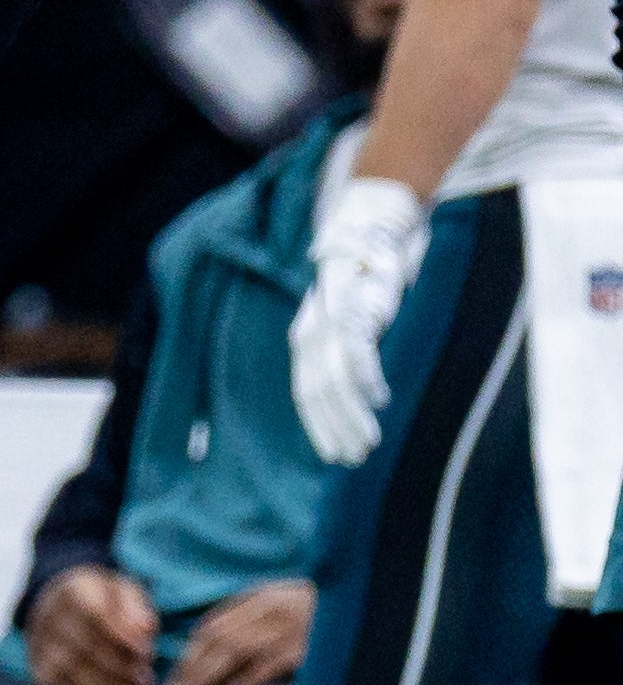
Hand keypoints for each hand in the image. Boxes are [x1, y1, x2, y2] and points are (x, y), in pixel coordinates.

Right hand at [25, 565, 157, 684]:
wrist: (59, 610)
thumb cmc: (102, 603)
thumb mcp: (122, 593)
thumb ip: (135, 607)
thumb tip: (145, 628)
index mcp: (73, 589)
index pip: (95, 612)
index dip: (122, 635)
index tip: (147, 651)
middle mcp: (49, 613)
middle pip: (85, 644)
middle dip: (119, 665)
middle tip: (146, 680)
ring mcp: (39, 641)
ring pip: (73, 668)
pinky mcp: (37, 666)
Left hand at [161, 580, 313, 684]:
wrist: (368, 598)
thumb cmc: (323, 608)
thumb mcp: (283, 603)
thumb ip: (252, 618)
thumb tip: (214, 646)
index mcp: (259, 597)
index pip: (212, 626)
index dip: (190, 654)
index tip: (174, 679)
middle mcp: (269, 608)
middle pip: (217, 637)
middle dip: (191, 668)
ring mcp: (288, 625)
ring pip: (237, 649)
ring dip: (210, 676)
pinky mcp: (308, 644)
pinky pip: (272, 662)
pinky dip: (251, 678)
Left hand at [291, 178, 424, 465]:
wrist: (368, 225)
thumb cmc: (362, 278)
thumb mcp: (349, 316)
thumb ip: (347, 349)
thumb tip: (359, 391)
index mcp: (306, 335)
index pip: (306, 391)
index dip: (319, 425)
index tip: (336, 455)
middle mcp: (312, 329)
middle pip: (316, 390)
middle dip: (333, 428)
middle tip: (352, 459)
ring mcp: (331, 319)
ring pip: (334, 378)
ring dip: (350, 413)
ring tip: (367, 441)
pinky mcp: (355, 307)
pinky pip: (354, 349)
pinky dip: (364, 378)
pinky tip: (378, 400)